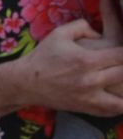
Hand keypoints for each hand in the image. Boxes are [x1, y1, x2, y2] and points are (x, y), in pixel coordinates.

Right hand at [0, 18, 122, 117]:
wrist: (25, 83)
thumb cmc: (42, 57)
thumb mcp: (59, 33)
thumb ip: (83, 26)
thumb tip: (101, 33)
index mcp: (86, 60)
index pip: (122, 56)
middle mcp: (91, 81)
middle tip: (122, 65)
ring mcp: (89, 98)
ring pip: (122, 100)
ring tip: (122, 84)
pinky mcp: (86, 108)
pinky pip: (112, 111)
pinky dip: (119, 105)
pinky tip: (119, 97)